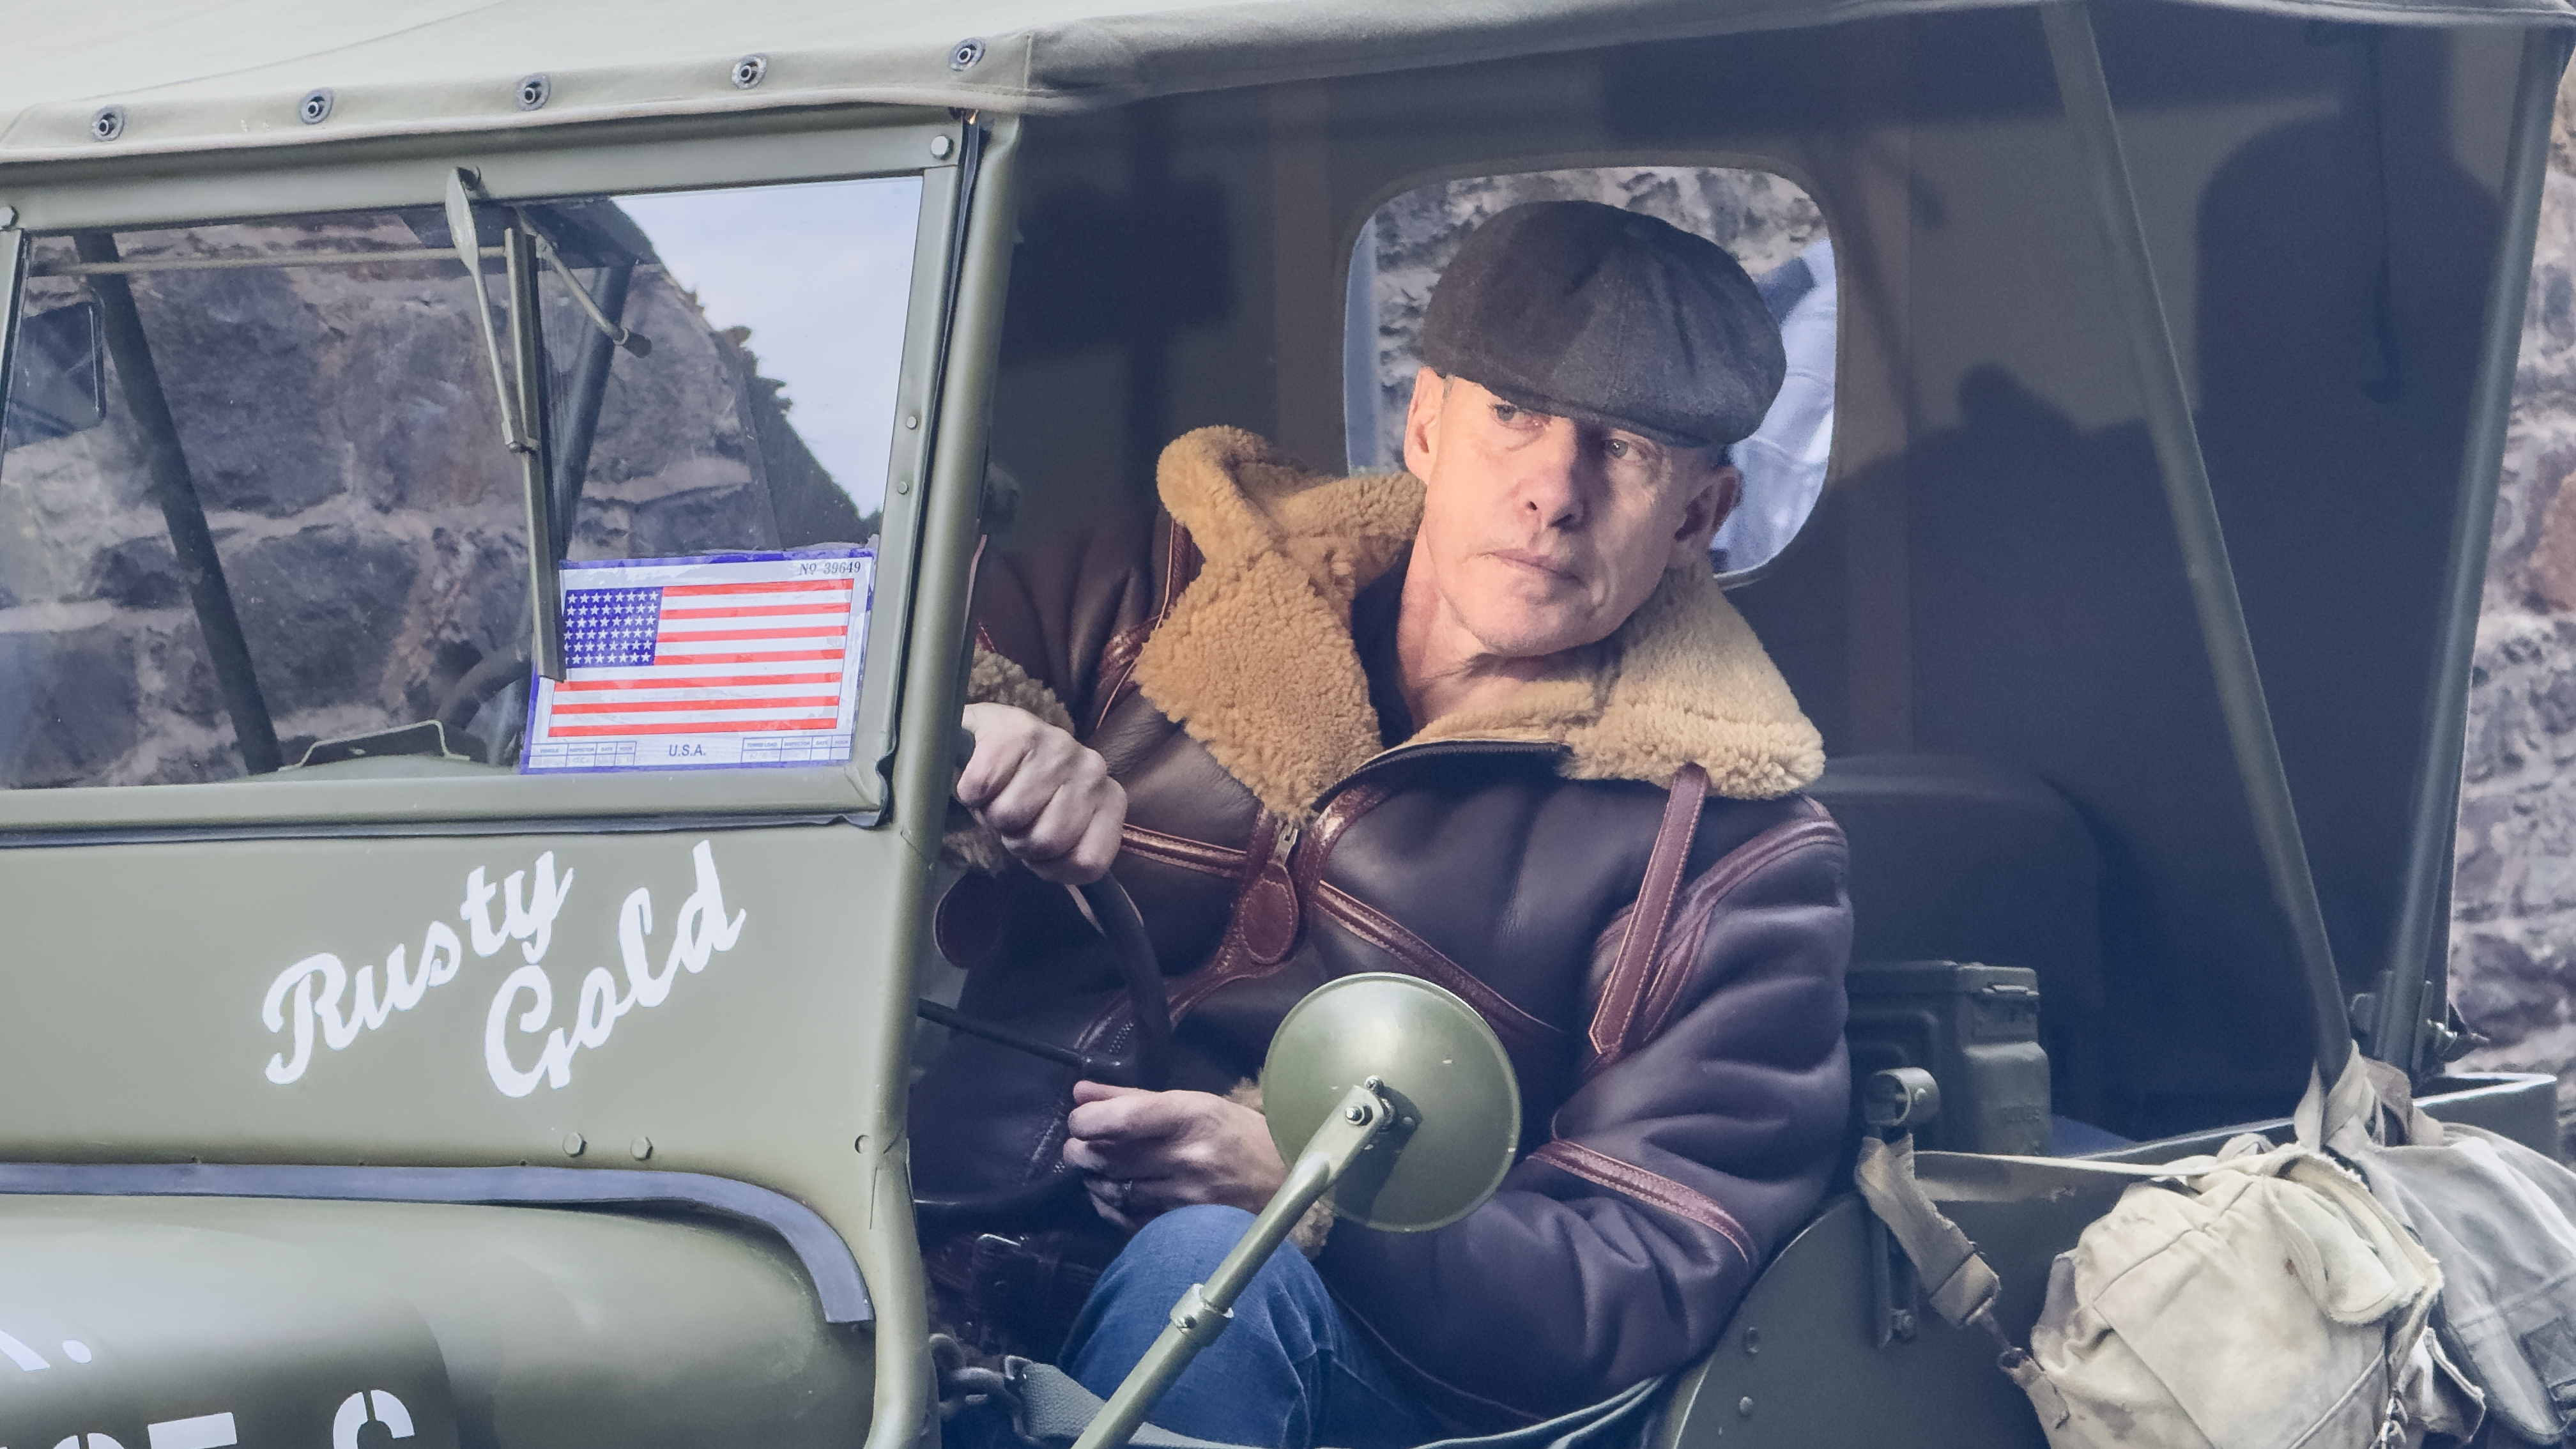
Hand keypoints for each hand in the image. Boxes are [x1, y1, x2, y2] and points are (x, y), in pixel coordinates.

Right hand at [956, 702, 1126, 883]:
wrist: (986, 739)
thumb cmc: (1025, 792)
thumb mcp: (1056, 829)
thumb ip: (1071, 854)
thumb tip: (1077, 866)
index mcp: (1110, 799)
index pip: (1088, 862)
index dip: (1051, 867)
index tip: (1039, 851)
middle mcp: (1093, 769)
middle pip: (1046, 841)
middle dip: (1018, 840)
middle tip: (1013, 820)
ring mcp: (1058, 744)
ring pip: (1010, 815)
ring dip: (992, 816)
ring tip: (998, 797)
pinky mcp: (1016, 727)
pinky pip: (982, 784)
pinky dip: (970, 793)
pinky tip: (980, 781)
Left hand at [1062, 1081, 1286, 1229]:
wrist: (1286, 1183)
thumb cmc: (1239, 1136)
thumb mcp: (1195, 1103)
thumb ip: (1132, 1097)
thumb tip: (1080, 1092)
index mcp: (1193, 1117)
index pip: (1124, 1119)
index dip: (1087, 1120)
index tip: (1078, 1120)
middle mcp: (1188, 1158)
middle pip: (1110, 1157)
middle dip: (1080, 1151)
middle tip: (1077, 1145)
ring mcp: (1185, 1198)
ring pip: (1114, 1189)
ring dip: (1093, 1178)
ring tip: (1094, 1167)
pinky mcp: (1182, 1227)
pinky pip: (1126, 1218)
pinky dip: (1109, 1204)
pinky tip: (1110, 1192)